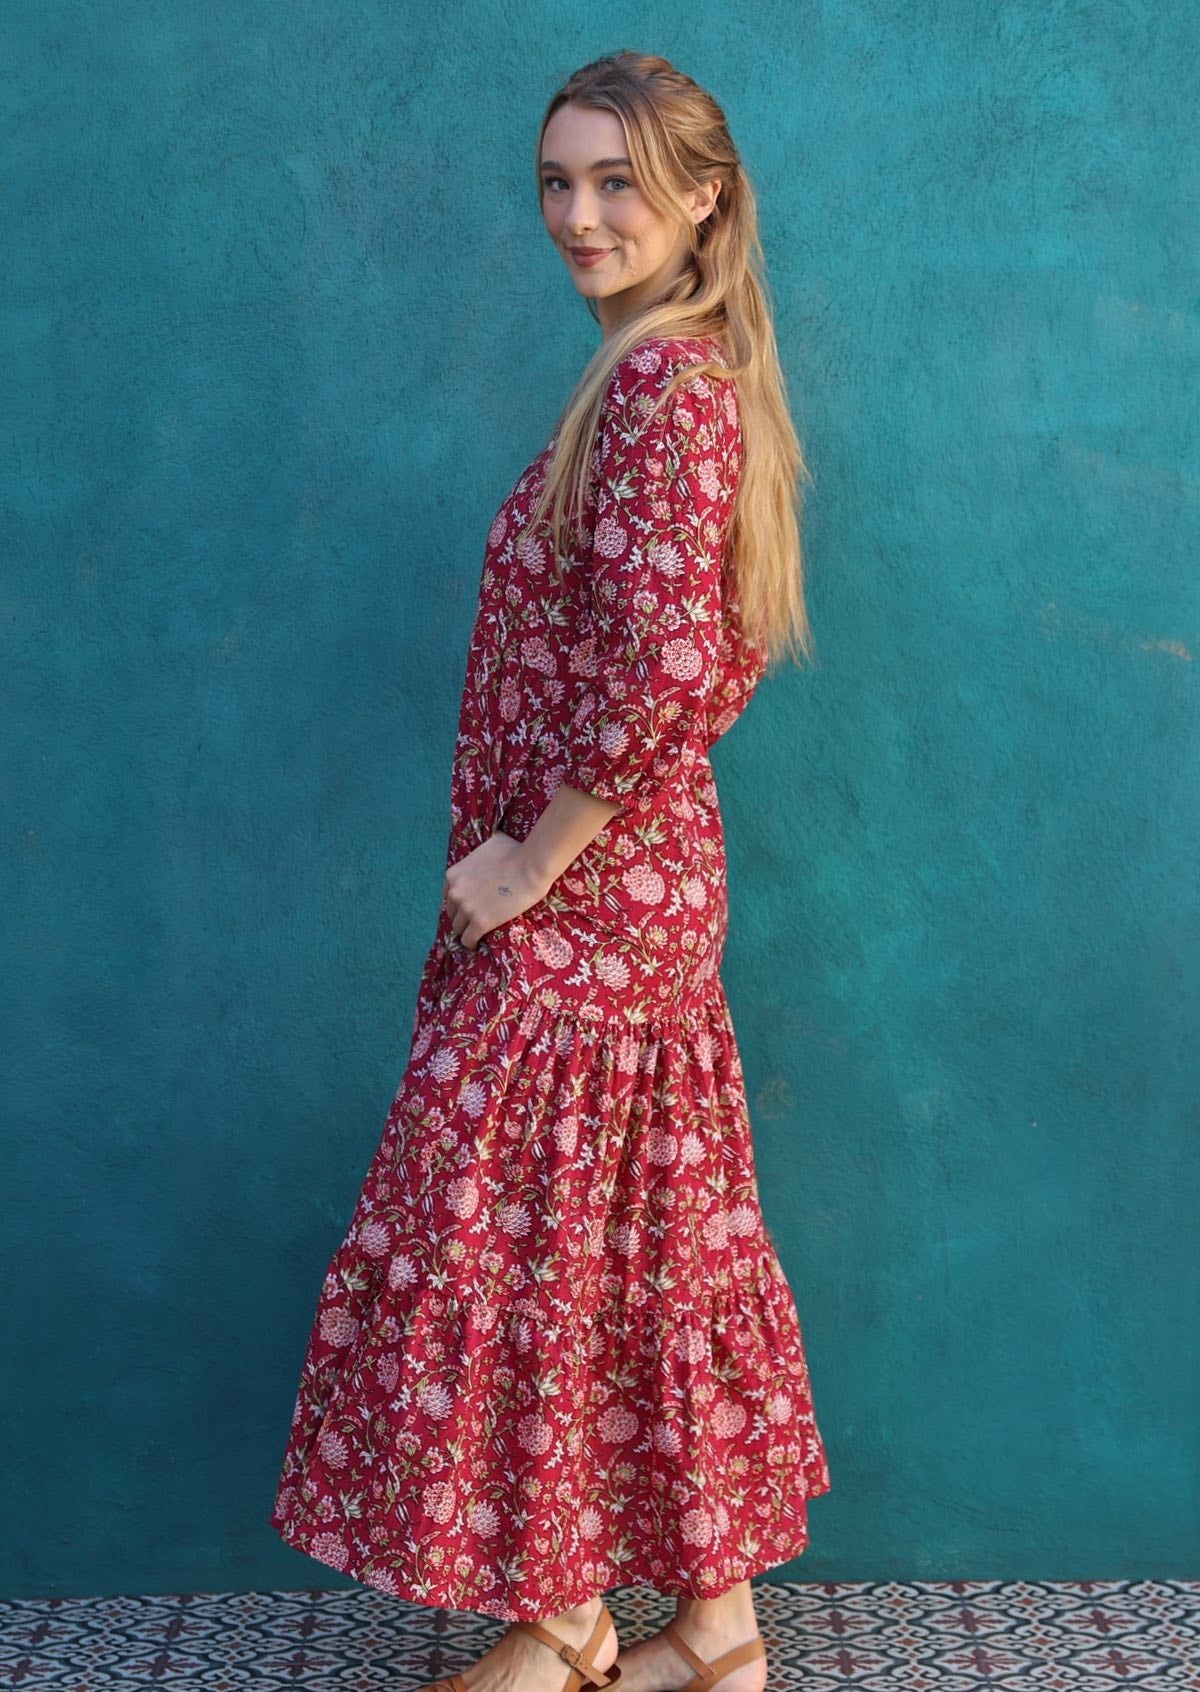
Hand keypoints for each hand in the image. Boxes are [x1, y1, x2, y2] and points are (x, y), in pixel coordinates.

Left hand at [442, 829, 550, 950]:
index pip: (448, 895)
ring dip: (466, 930)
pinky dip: (471, 943)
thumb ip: (481, 852)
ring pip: (458, 928)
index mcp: (454, 874)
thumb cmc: (515, 851)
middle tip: (473, 920)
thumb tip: (491, 846)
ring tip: (475, 934)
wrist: (530, 866)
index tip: (468, 906)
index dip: (459, 901)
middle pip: (452, 912)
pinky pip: (468, 940)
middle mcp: (455, 892)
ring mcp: (467, 908)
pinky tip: (476, 945)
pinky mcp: (480, 922)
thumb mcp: (489, 844)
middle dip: (462, 916)